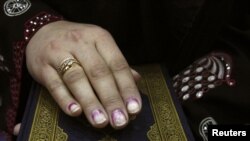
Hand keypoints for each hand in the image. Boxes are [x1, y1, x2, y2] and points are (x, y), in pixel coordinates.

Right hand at [25, 21, 141, 128]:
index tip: (134, 108)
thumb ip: (116, 64)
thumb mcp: (98, 46)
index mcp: (99, 37)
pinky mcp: (42, 66)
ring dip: (90, 102)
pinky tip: (75, 112)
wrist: (43, 31)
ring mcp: (59, 52)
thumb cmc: (77, 44)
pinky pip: (55, 84)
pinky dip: (65, 99)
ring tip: (101, 121)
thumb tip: (137, 80)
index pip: (117, 64)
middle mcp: (80, 42)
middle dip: (111, 99)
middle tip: (120, 120)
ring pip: (77, 78)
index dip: (127, 87)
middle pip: (99, 72)